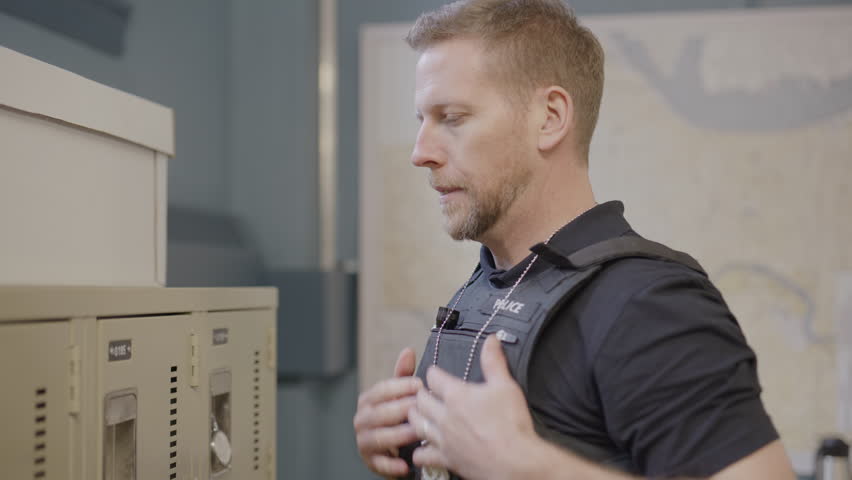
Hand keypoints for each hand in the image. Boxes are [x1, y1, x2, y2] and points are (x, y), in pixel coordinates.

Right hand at [354, 347, 422, 477]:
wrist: (396, 449)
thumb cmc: (399, 417)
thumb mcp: (401, 395)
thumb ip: (403, 376)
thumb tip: (407, 351)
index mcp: (368, 400)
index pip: (381, 390)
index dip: (400, 386)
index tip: (419, 385)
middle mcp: (362, 419)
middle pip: (379, 413)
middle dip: (401, 409)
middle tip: (422, 408)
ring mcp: (364, 441)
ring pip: (379, 436)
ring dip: (399, 434)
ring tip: (418, 431)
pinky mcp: (370, 461)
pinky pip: (379, 463)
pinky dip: (391, 465)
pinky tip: (405, 464)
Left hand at [407, 335, 540, 479]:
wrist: (515, 461)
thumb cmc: (511, 424)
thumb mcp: (505, 386)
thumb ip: (494, 361)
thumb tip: (491, 340)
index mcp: (456, 395)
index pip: (433, 377)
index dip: (433, 373)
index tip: (435, 373)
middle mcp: (444, 416)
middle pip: (420, 400)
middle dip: (420, 394)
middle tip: (424, 393)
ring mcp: (443, 439)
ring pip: (416, 424)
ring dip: (416, 418)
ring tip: (419, 414)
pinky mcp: (446, 459)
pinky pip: (422, 454)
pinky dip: (420, 451)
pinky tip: (423, 448)